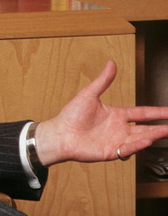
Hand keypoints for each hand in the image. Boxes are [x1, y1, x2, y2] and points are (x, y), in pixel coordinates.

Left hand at [35, 60, 167, 165]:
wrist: (59, 134)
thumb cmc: (71, 115)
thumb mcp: (89, 94)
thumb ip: (103, 80)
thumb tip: (111, 63)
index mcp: (117, 115)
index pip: (143, 113)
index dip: (158, 112)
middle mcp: (120, 129)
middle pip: (147, 128)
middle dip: (162, 127)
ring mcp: (117, 141)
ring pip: (141, 139)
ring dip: (154, 135)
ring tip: (166, 131)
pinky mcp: (111, 152)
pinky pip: (127, 149)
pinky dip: (137, 146)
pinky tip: (146, 140)